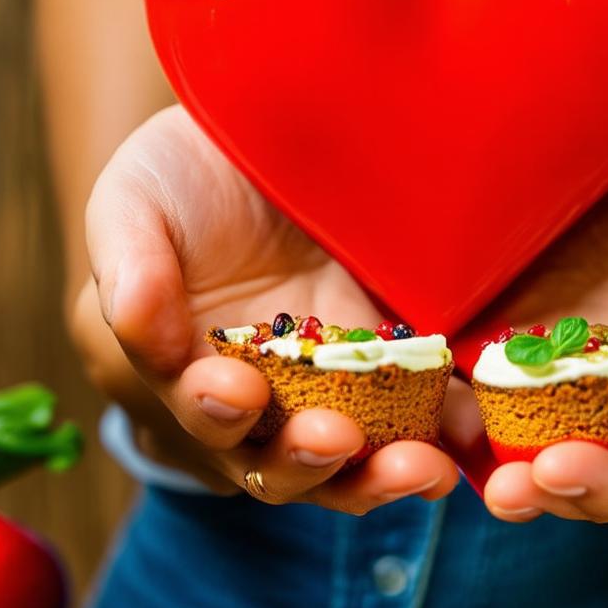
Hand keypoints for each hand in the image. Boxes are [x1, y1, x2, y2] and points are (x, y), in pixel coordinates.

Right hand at [79, 106, 458, 509]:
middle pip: (288, 459)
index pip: (207, 415)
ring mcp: (345, 378)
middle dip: (309, 461)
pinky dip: (452, 426)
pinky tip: (475, 431)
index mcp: (201, 369)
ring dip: (389, 471)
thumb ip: (132, 267)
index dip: (215, 413)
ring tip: (423, 469)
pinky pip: (430, 404)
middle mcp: (275, 392)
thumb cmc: (186, 178)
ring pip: (365, 452)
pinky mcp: (404, 351)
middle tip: (337, 441)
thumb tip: (142, 332)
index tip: (234, 388)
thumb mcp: (138, 201)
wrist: (272, 136)